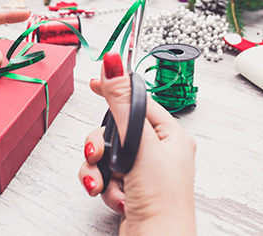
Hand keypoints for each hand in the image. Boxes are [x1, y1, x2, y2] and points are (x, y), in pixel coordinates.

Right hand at [78, 52, 195, 235]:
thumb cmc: (162, 198)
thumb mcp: (139, 143)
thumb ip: (122, 103)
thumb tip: (113, 64)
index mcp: (168, 135)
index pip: (138, 101)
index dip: (115, 91)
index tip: (94, 82)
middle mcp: (155, 151)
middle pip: (114, 131)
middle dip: (100, 145)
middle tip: (98, 153)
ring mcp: (140, 170)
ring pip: (104, 154)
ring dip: (98, 170)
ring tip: (103, 183)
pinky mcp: (127, 187)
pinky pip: (104, 175)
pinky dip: (103, 186)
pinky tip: (115, 197)